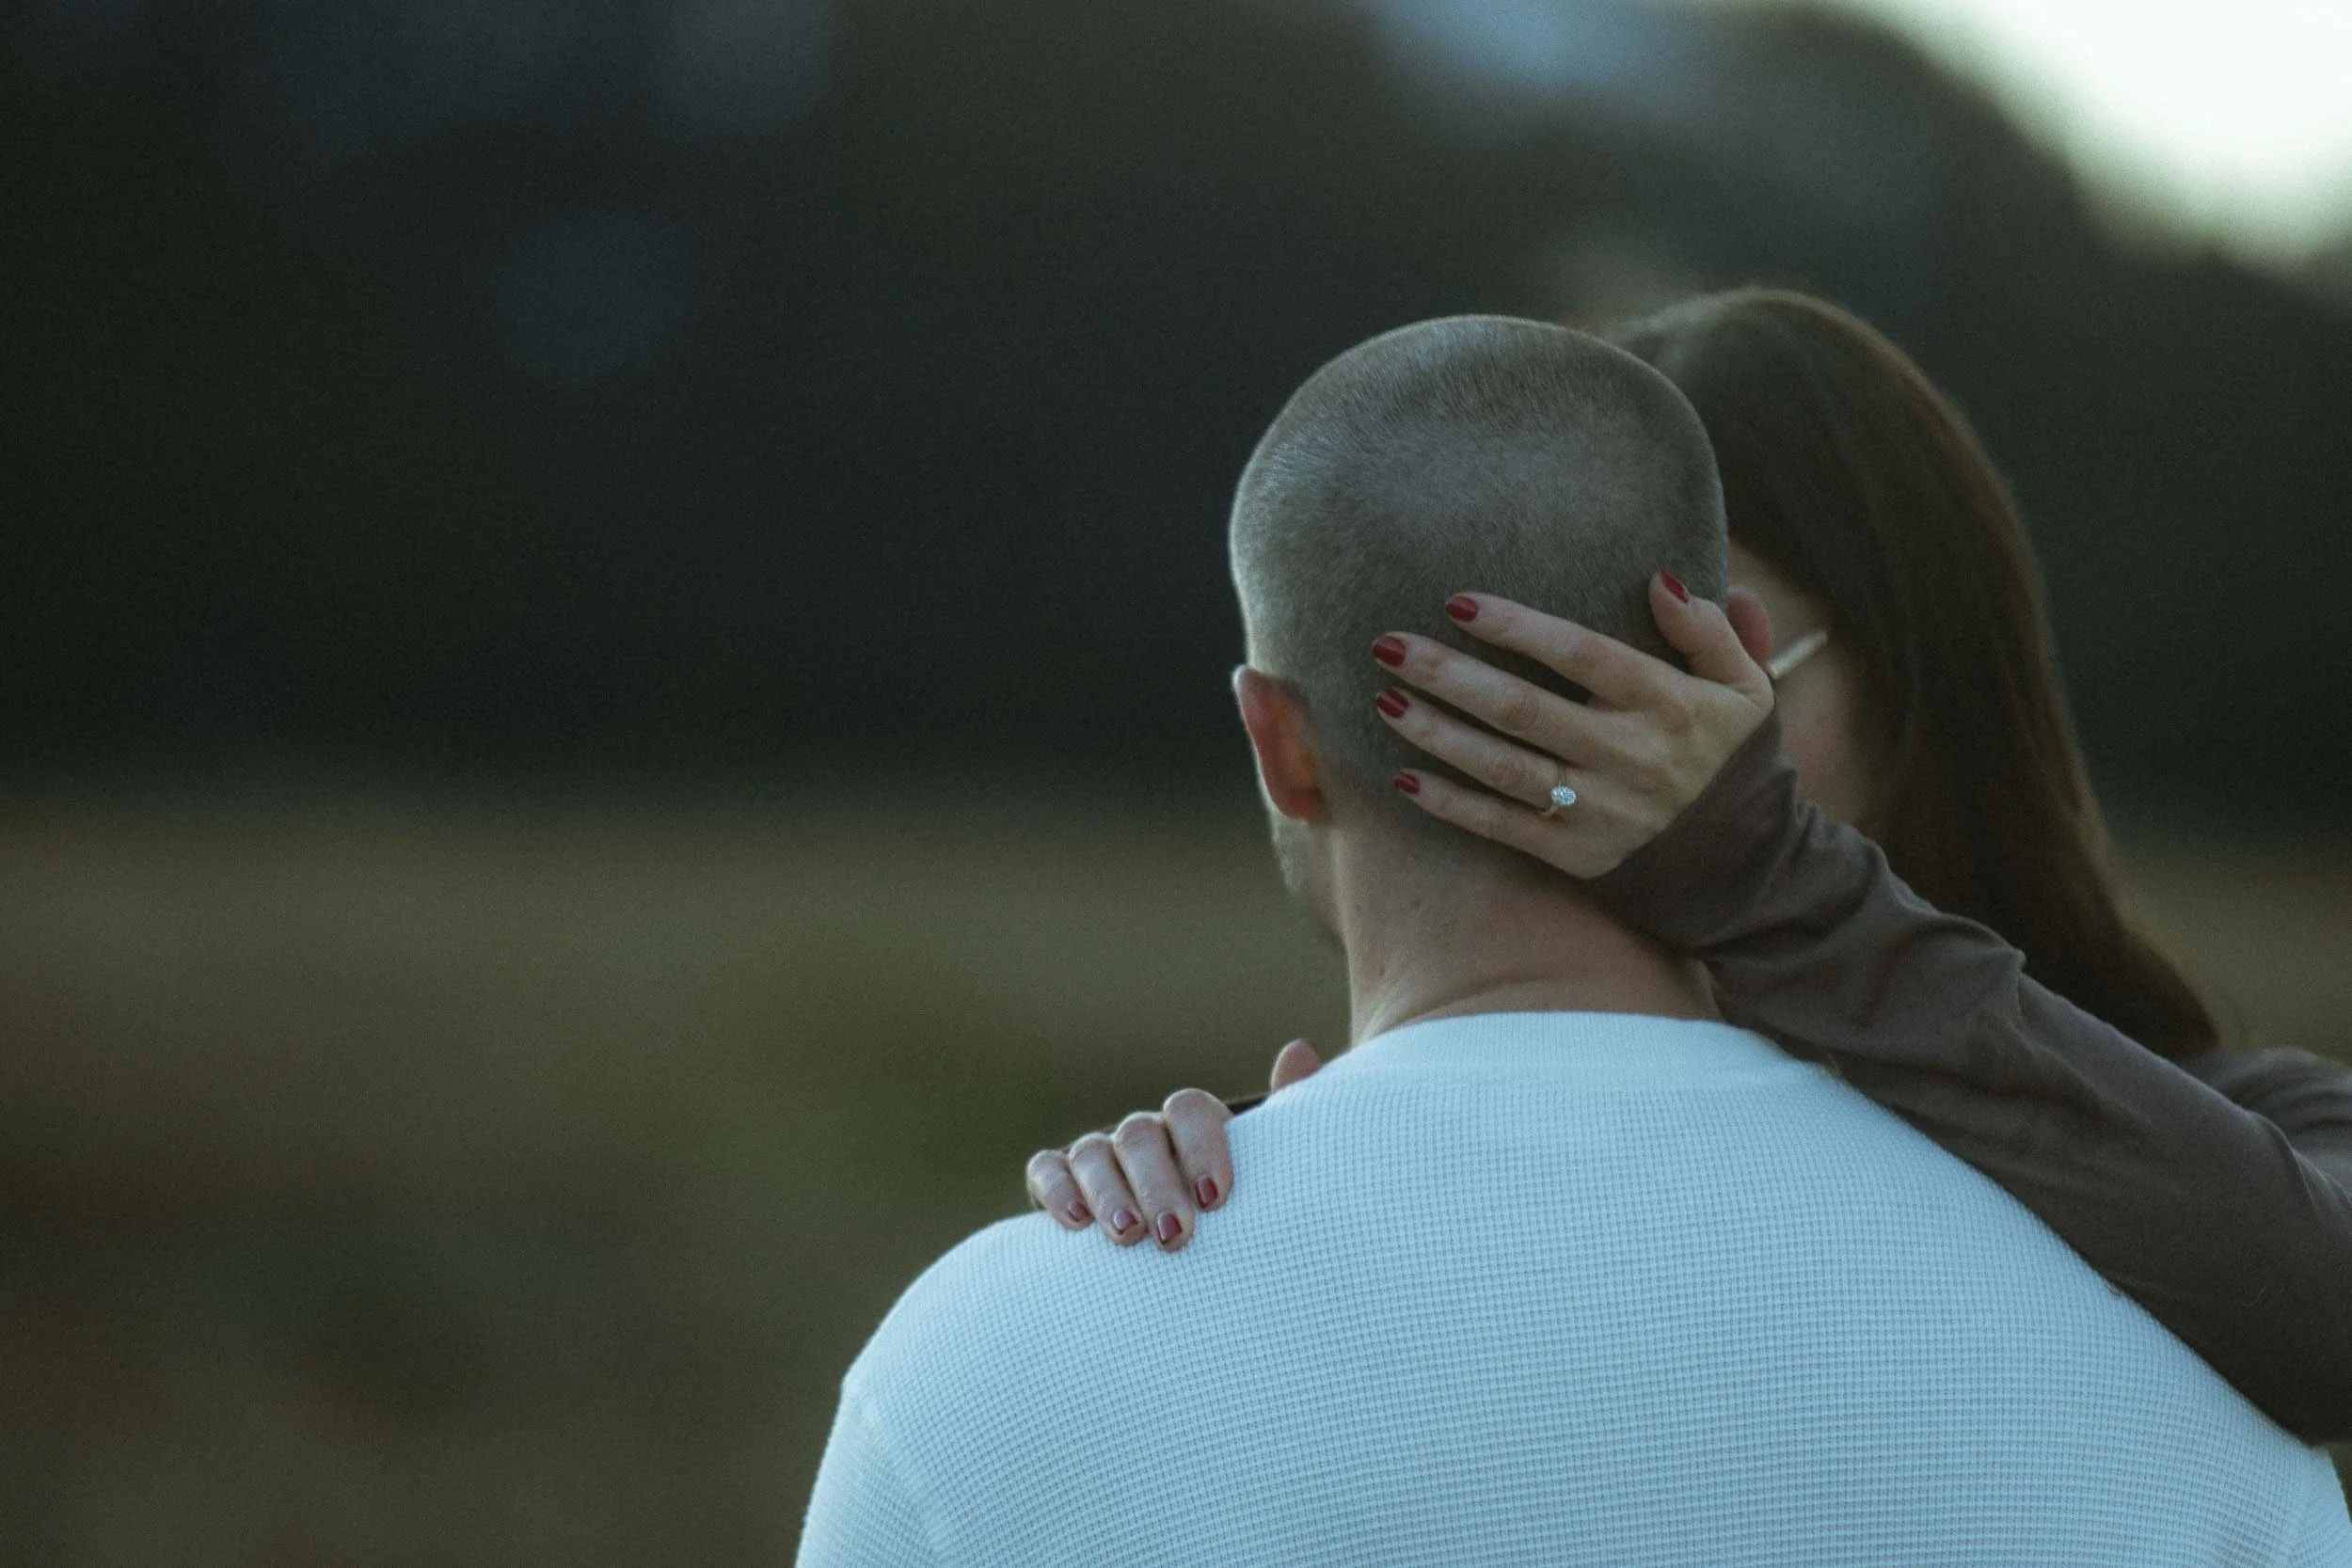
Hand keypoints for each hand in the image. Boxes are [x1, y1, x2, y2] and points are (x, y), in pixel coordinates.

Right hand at [1023, 1040, 1323, 1250]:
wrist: (1184, 1258)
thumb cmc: (1232, 1218)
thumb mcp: (1265, 1176)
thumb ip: (1284, 1124)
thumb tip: (1298, 1051)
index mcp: (1190, 1125)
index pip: (1189, 1110)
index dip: (1202, 1148)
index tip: (1216, 1199)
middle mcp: (1143, 1133)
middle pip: (1141, 1137)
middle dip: (1156, 1185)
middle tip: (1174, 1235)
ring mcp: (1098, 1154)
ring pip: (1094, 1153)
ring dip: (1109, 1193)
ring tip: (1129, 1236)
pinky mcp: (1058, 1180)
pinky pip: (1047, 1170)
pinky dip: (1057, 1190)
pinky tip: (1076, 1223)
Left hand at [1375, 575, 1775, 877]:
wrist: (1736, 856)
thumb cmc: (1719, 747)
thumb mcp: (1742, 684)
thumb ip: (1708, 630)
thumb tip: (1660, 581)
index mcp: (1666, 704)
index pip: (1582, 655)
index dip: (1518, 628)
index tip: (1459, 602)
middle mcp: (1629, 757)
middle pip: (1524, 710)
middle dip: (1450, 675)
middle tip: (1389, 644)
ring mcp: (1599, 810)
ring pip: (1503, 769)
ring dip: (1438, 736)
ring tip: (1384, 701)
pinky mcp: (1574, 852)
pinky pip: (1502, 828)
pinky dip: (1450, 804)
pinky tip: (1402, 778)